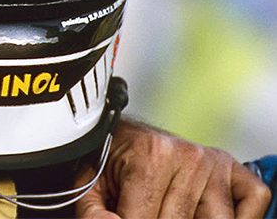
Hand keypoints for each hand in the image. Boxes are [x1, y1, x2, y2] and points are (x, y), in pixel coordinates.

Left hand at [75, 118, 270, 217]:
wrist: (125, 137)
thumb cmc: (111, 164)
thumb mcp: (92, 186)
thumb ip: (94, 213)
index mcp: (150, 156)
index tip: (123, 217)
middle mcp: (189, 157)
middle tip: (147, 209)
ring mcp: (215, 165)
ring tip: (168, 210)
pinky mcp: (236, 171)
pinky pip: (254, 202)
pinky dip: (242, 216)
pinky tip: (207, 213)